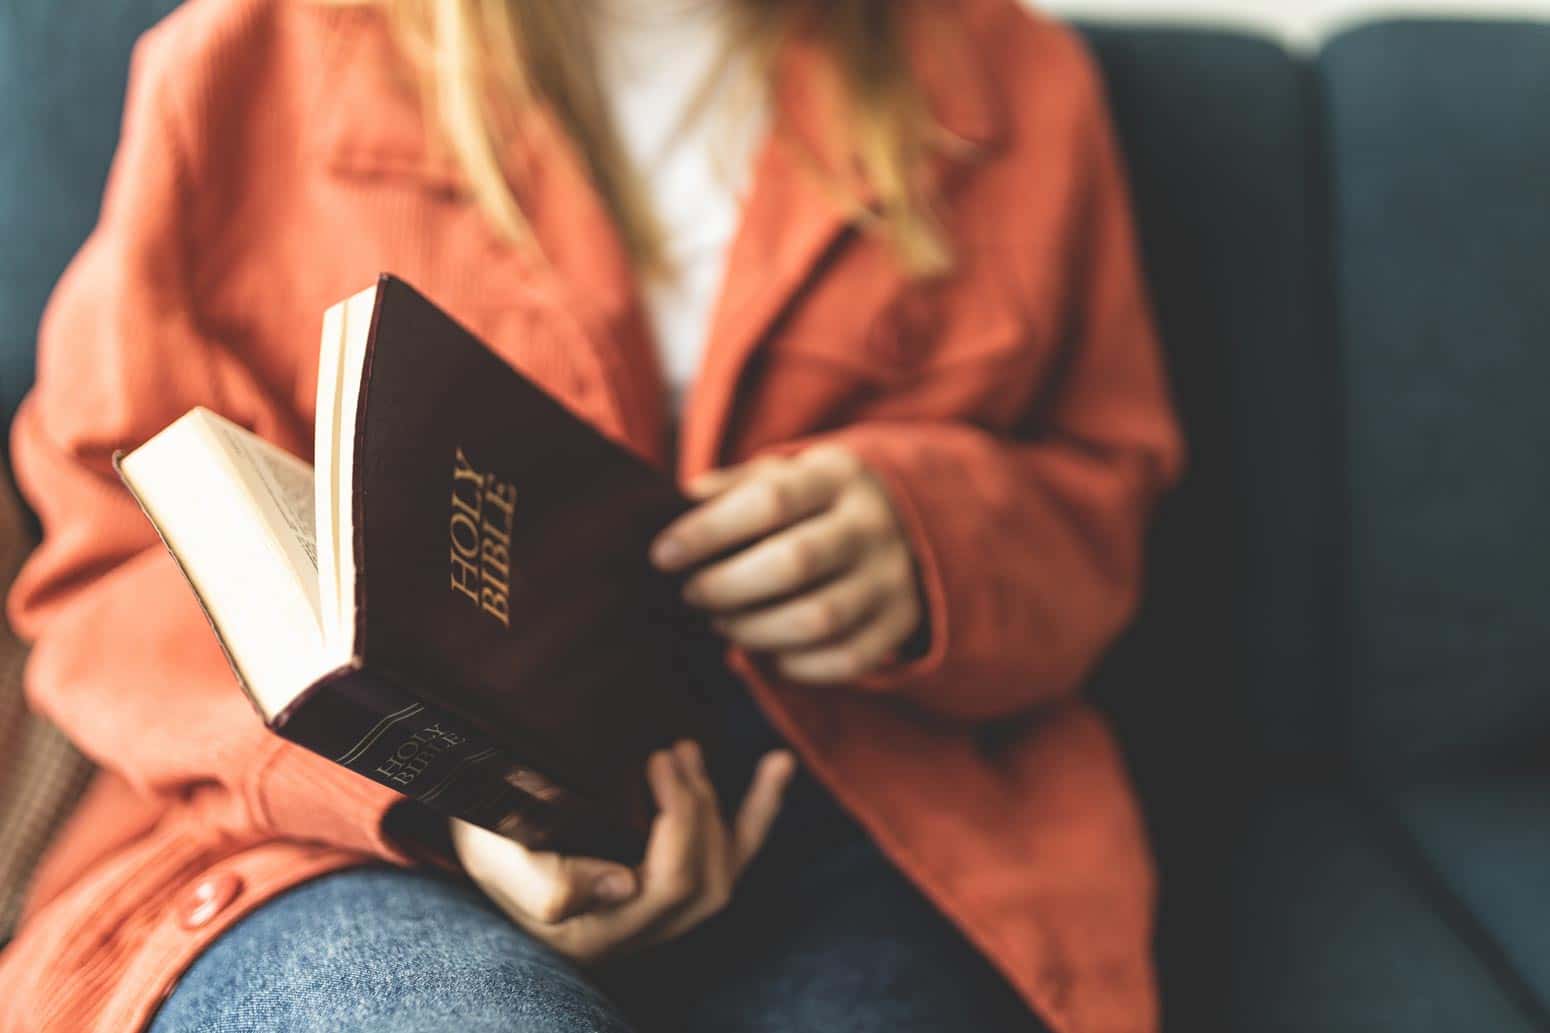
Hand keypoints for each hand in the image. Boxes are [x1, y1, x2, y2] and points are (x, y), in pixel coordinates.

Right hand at [452, 742, 793, 963]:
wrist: (480, 836)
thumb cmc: (486, 843)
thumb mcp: (496, 860)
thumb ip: (550, 883)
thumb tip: (626, 884)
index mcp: (599, 931)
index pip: (670, 886)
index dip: (680, 821)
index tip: (657, 760)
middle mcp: (637, 931)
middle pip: (706, 880)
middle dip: (698, 807)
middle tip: (670, 750)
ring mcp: (658, 910)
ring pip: (726, 871)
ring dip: (724, 805)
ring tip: (689, 750)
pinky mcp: (670, 879)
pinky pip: (733, 854)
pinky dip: (760, 809)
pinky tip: (778, 765)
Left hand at [651, 444, 923, 683]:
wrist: (905, 518)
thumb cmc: (813, 501)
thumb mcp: (780, 475)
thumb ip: (730, 488)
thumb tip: (676, 505)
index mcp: (835, 477)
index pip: (769, 501)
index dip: (709, 531)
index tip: (663, 555)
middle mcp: (870, 525)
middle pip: (795, 562)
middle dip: (727, 586)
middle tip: (691, 595)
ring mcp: (891, 576)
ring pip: (819, 618)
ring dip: (755, 630)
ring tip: (722, 625)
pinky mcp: (900, 622)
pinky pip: (847, 659)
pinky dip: (798, 666)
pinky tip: (770, 654)